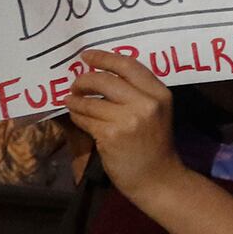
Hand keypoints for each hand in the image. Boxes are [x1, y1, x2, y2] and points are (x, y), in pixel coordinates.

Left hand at [65, 49, 182, 200]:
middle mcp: (146, 103)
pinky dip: (77, 116)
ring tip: (72, 102)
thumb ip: (137, 93)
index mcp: (160, 93)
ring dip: (76, 101)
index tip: (87, 56)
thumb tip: (99, 75)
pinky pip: (85, 119)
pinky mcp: (110, 136)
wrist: (156, 177)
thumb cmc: (153, 144)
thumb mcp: (155, 112)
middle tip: (75, 85)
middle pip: (105, 80)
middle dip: (84, 80)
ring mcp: (128, 120)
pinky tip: (77, 117)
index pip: (128, 66)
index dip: (104, 58)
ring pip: (90, 101)